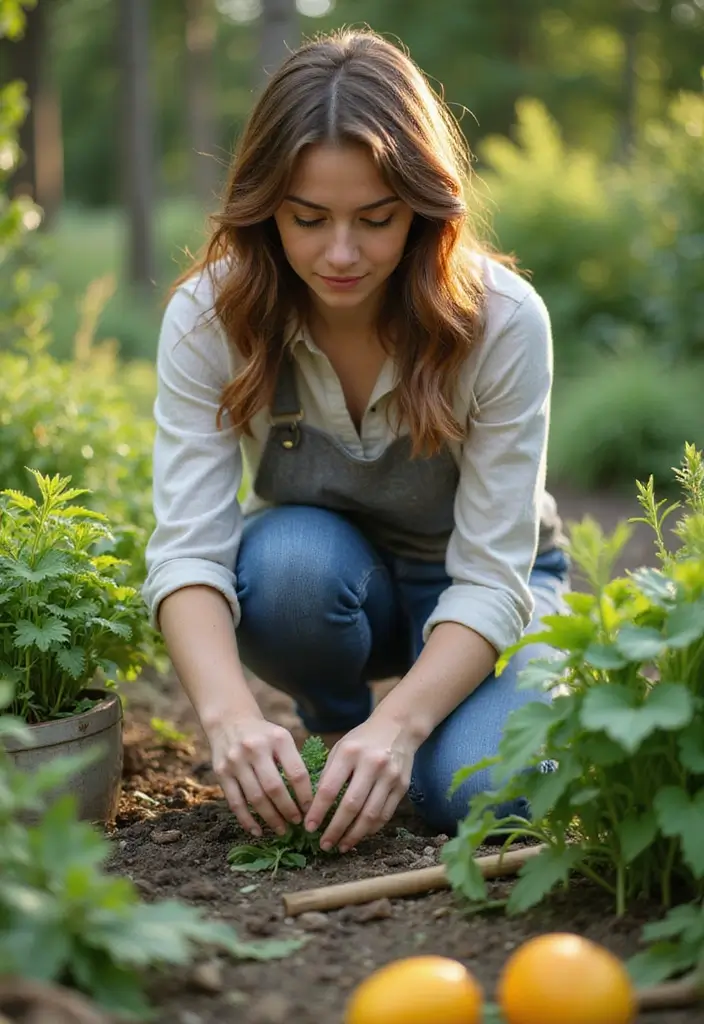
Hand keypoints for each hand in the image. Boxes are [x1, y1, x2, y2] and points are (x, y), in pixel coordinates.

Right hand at [207, 716, 313, 836]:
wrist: (229, 720)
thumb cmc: (263, 735)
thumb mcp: (282, 738)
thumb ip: (293, 762)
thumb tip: (310, 798)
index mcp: (278, 738)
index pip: (296, 772)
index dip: (305, 796)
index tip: (311, 810)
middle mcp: (255, 748)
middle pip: (275, 788)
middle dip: (288, 810)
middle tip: (297, 823)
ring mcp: (236, 760)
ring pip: (255, 798)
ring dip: (270, 818)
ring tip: (282, 830)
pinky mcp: (221, 773)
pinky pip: (235, 802)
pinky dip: (247, 820)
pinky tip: (257, 831)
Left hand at [304, 716, 417, 853]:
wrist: (398, 727)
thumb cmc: (362, 739)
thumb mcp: (341, 747)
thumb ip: (329, 773)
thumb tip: (316, 806)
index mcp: (350, 752)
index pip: (330, 788)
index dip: (318, 811)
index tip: (309, 828)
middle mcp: (372, 764)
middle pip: (351, 805)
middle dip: (335, 829)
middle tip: (324, 845)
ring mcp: (390, 776)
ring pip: (370, 815)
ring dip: (354, 835)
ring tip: (341, 846)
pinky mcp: (402, 786)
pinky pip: (385, 815)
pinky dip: (371, 829)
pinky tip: (360, 835)